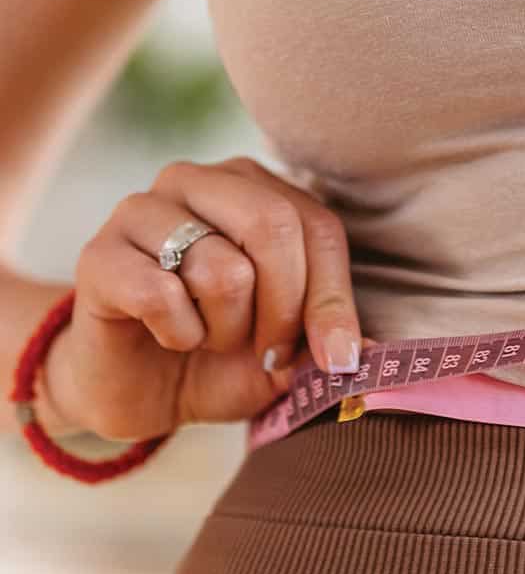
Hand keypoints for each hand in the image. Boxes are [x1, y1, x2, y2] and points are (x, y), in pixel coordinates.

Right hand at [43, 155, 364, 440]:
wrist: (142, 391)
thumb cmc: (226, 358)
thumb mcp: (294, 355)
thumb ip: (331, 343)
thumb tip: (376, 352)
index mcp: (257, 190)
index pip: (319, 228)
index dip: (333, 302)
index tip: (333, 357)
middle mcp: (199, 182)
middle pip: (273, 228)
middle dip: (284, 312)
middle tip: (266, 350)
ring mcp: (142, 210)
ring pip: (222, 269)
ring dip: (227, 330)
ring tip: (209, 337)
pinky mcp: (99, 254)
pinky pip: (162, 295)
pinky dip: (179, 335)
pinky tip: (168, 336)